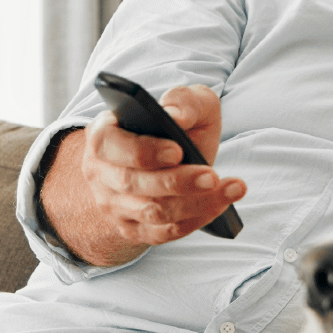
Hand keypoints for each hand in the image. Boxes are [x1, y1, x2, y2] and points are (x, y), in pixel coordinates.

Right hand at [41, 84, 246, 266]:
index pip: (111, 145)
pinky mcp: (133, 229)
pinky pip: (163, 233)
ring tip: (231, 189)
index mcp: (103, 135)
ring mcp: (114, 205)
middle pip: (133, 183)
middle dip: (176, 182)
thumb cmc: (175, 128)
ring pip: (152, 212)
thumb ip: (183, 100)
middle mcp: (101, 173)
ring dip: (195, 203)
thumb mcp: (184, 103)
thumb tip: (175, 115)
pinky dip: (196, 220)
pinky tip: (222, 204)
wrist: (169, 163)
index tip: (177, 151)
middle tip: (211, 176)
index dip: (143, 150)